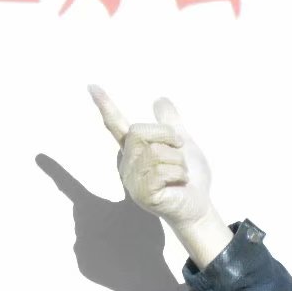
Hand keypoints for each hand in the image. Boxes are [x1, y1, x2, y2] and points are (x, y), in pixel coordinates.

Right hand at [89, 86, 212, 228]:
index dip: (105, 106)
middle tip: (181, 153)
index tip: (92, 86)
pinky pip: (160, 171)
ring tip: (180, 175)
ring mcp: (132, 180)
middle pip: (140, 132)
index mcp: (135, 149)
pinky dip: (178, 174)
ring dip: (178, 161)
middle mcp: (128, 163)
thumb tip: (159, 99)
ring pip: (154, 152)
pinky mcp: (142, 193)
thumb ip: (170, 123)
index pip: (116, 125)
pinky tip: (179, 184)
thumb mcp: (183, 144)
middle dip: (168, 137)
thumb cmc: (190, 177)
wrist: (199, 204)